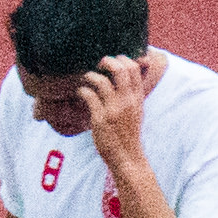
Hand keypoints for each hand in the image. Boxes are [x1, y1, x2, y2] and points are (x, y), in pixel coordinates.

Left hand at [76, 53, 150, 168]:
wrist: (128, 157)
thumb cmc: (128, 133)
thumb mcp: (137, 111)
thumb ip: (132, 94)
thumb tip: (125, 78)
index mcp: (137, 98)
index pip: (133, 68)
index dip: (121, 59)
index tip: (112, 63)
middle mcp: (127, 102)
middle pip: (120, 69)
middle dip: (107, 62)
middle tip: (99, 66)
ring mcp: (113, 110)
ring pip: (101, 81)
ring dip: (91, 76)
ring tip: (87, 80)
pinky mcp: (100, 119)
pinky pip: (89, 96)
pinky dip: (82, 90)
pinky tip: (81, 93)